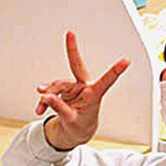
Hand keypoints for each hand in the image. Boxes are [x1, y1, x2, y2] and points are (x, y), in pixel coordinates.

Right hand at [37, 31, 129, 149]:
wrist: (76, 131)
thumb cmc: (80, 125)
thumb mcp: (70, 120)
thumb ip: (59, 108)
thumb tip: (46, 96)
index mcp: (94, 95)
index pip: (105, 82)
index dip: (115, 71)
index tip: (126, 61)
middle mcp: (84, 87)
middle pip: (77, 66)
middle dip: (72, 50)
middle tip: (70, 34)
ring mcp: (74, 87)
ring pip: (57, 85)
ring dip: (47, 96)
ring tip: (40, 108)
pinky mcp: (65, 90)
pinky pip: (51, 92)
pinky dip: (45, 100)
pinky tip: (40, 108)